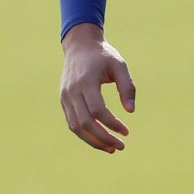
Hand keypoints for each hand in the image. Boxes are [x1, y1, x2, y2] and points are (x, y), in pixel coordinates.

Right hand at [60, 23, 135, 152]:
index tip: (126, 131)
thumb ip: (127, 86)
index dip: (112, 124)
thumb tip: (131, 111)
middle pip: (85, 123)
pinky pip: (72, 123)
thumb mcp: (119, 65)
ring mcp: (65, 97)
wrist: (80, 45)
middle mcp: (72, 91)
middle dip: (103, 138)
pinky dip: (84, 134)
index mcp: (86, 81)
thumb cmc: (103, 55)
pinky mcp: (63, 101)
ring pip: (76, 127)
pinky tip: (99, 139)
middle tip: (120, 146)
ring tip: (111, 148)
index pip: (97, 110)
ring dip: (93, 141)